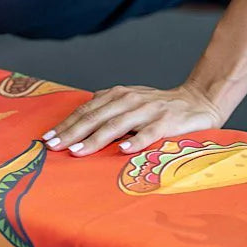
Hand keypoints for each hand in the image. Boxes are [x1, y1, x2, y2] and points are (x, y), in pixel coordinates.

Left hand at [40, 83, 226, 156]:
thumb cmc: (159, 106)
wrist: (199, 100)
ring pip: (117, 125)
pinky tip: (123, 150)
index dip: (66, 124)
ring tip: (77, 151)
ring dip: (95, 138)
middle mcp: (130, 100)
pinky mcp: (168, 122)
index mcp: (118, 95)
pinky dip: (136, 141)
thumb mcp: (130, 101)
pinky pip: (150, 133)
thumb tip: (79, 114)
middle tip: (53, 146)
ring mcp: (149, 111)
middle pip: (95, 117)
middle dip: (72, 132)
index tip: (47, 138)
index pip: (86, 110)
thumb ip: (107, 106)